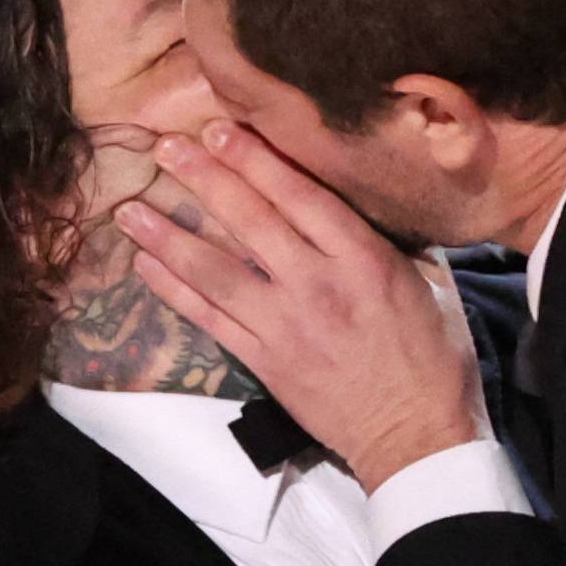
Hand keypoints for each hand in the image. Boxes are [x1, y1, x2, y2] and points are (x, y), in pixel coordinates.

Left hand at [115, 121, 490, 491]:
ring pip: (215, 270)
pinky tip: (145, 265)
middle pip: (250, 221)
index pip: (300, 195)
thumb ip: (392, 239)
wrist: (416, 435)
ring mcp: (284, 325)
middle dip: (204, 179)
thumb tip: (371, 196)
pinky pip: (209, 319)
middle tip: (165, 147)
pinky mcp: (264, 361)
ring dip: (168, 236)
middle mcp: (317, 285)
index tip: (220, 129)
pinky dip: (174, 291)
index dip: (256, 160)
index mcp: (363, 258)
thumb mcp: (430, 282)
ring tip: (130, 209)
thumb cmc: (434, 356)